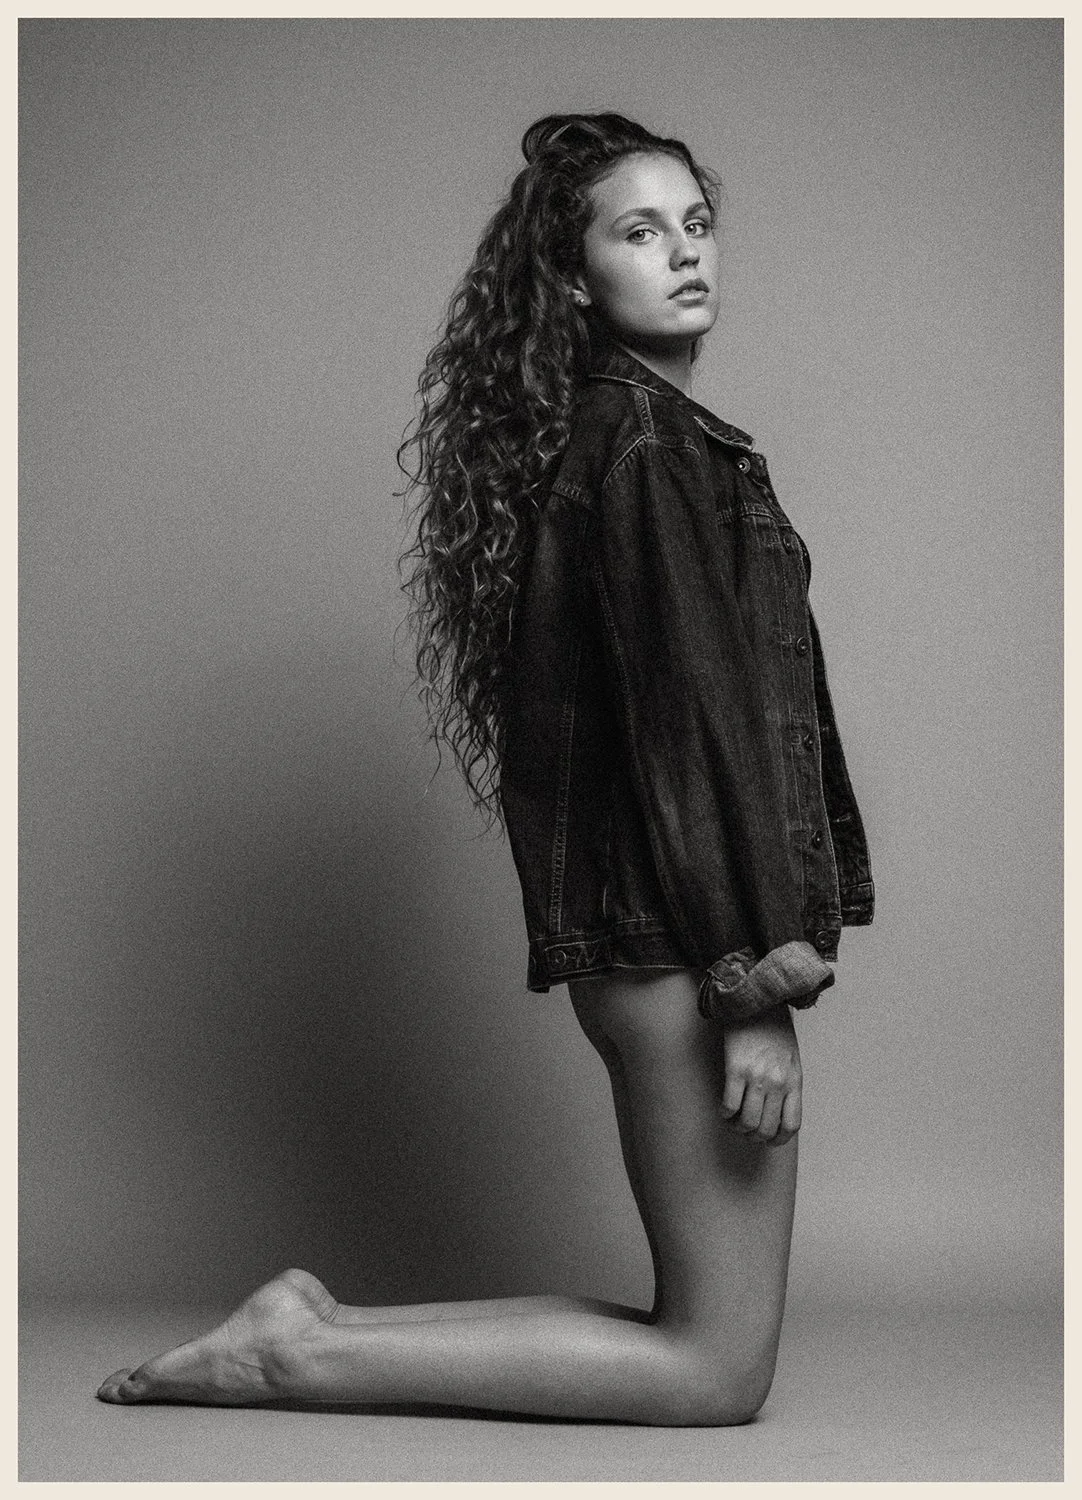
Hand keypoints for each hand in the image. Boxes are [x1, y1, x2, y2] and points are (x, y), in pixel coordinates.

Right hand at [719, 1003, 801, 1145]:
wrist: (756, 999)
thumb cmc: (773, 1028)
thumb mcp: (791, 1057)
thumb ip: (787, 1083)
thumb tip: (777, 1110)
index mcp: (794, 1081)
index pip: (791, 1125)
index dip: (777, 1139)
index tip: (767, 1139)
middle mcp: (778, 1082)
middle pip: (767, 1129)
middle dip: (754, 1136)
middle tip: (745, 1130)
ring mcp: (757, 1076)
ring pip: (747, 1122)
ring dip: (737, 1127)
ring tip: (733, 1120)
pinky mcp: (736, 1068)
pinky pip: (729, 1105)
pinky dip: (725, 1113)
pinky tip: (724, 1108)